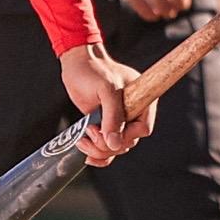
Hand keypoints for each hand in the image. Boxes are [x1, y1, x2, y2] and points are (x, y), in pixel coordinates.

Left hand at [59, 42, 154, 164]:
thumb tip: (115, 144)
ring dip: (98, 150)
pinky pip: (106, 147)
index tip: (108, 131)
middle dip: (108, 143)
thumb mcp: (106, 91)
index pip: (142, 129)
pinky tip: (87, 157)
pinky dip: (98, 155)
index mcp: (142, 102)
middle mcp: (132, 114)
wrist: (77, 62)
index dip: (126, 135)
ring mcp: (117, 120)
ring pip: (115, 147)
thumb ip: (112, 117)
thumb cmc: (95, 70)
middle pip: (128, 142)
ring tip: (82, 140)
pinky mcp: (103, 125)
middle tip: (90, 130)